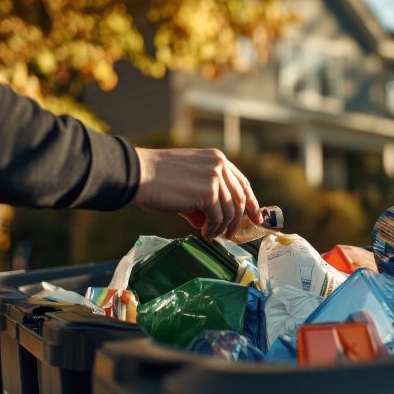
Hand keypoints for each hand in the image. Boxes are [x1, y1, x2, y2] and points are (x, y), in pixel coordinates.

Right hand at [132, 147, 260, 238]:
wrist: (138, 174)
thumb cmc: (156, 179)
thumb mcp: (188, 181)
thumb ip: (204, 196)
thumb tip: (214, 221)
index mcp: (216, 158)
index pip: (241, 182)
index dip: (251, 201)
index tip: (255, 217)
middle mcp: (219, 165)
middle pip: (240, 198)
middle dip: (239, 219)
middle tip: (232, 234)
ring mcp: (215, 178)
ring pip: (230, 210)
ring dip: (222, 227)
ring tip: (213, 235)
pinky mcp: (208, 192)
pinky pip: (218, 218)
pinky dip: (213, 229)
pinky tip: (205, 232)